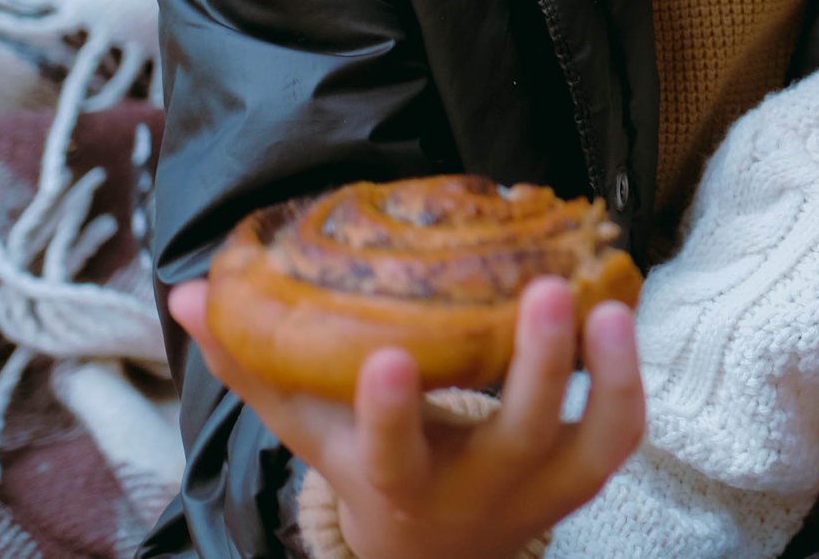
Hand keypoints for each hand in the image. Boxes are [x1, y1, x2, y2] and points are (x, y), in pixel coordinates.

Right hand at [168, 276, 644, 558]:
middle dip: (533, 363)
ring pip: (587, 441)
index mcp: (396, 481)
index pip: (392, 453)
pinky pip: (620, 435)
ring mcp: (537, 488)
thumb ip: (257, 363)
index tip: (389, 357)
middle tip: (542, 287)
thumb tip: (190, 294)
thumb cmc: (367, 465)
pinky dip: (628, 382)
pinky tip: (623, 316)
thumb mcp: (310, 426)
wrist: (432, 555)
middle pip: (513, 436)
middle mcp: (472, 491)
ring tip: (610, 305)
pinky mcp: (584, 477)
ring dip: (605, 374)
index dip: (389, 410)